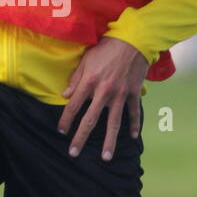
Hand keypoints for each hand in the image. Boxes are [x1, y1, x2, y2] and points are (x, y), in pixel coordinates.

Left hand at [57, 36, 147, 160]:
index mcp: (89, 82)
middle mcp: (104, 91)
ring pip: (113, 123)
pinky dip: (135, 125)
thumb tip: (65, 95)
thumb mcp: (87, 59)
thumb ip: (76, 79)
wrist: (134, 39)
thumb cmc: (107, 47)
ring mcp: (120, 94)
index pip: (73, 106)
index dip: (66, 120)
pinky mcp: (134, 93)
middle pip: (90, 120)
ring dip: (109, 142)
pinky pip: (134, 112)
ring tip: (106, 157)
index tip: (61, 131)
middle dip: (80, 138)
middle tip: (74, 153)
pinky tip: (133, 137)